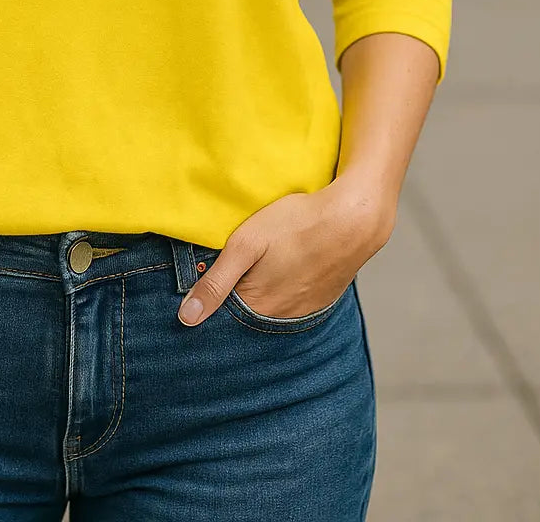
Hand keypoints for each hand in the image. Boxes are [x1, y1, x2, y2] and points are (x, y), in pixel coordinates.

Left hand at [178, 179, 392, 325]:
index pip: (223, 315)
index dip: (211, 296)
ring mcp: (304, 310)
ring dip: (261, 293)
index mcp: (258, 308)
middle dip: (235, 296)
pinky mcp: (321, 299)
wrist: (353, 220)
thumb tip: (186, 318)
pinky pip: (293, 303)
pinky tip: (285, 268)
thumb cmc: (296, 225)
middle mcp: (281, 319)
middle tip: (236, 266)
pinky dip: (283, 290)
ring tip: (262, 264)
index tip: (204, 278)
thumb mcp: (246, 244)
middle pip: (247, 314)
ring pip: (270, 309)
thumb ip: (216, 282)